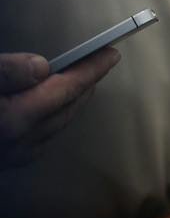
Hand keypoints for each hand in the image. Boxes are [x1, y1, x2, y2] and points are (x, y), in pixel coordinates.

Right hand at [0, 49, 119, 167]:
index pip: (66, 89)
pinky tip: (49, 111)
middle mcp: (17, 143)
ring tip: (78, 83)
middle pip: (66, 110)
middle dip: (85, 85)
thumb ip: (8, 72)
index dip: (91, 69)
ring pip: (55, 127)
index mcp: (12, 120)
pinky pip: (40, 139)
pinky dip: (53, 120)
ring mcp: (11, 157)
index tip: (111, 54)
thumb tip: (41, 67)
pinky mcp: (5, 163)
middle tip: (98, 63)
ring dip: (71, 103)